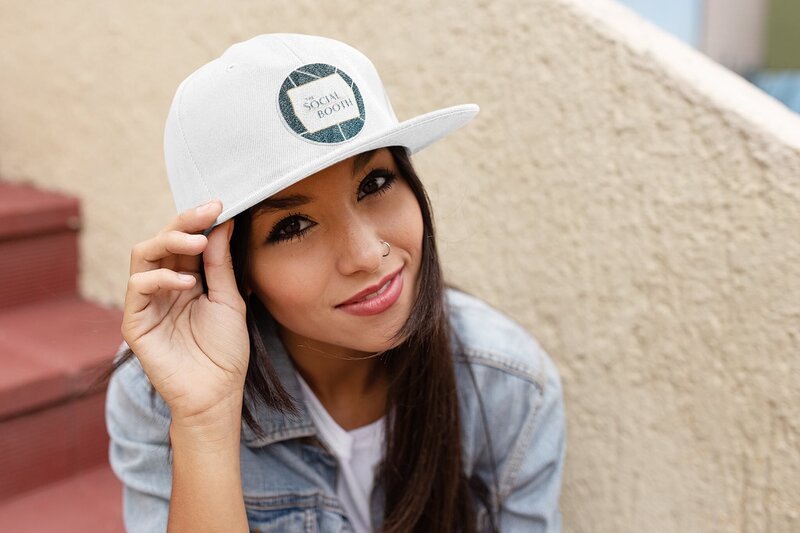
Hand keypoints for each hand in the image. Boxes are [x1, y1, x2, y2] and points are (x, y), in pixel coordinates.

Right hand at [121, 200, 248, 425]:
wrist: (217, 394)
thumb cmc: (225, 351)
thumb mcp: (229, 300)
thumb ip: (220, 264)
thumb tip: (221, 223)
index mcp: (186, 279)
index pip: (185, 240)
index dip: (198, 220)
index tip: (220, 203)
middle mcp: (163, 286)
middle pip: (161, 240)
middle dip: (184, 222)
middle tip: (208, 212)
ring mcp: (146, 303)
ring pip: (142, 254)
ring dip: (169, 241)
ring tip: (198, 242)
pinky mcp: (134, 322)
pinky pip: (138, 287)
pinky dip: (161, 277)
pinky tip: (187, 282)